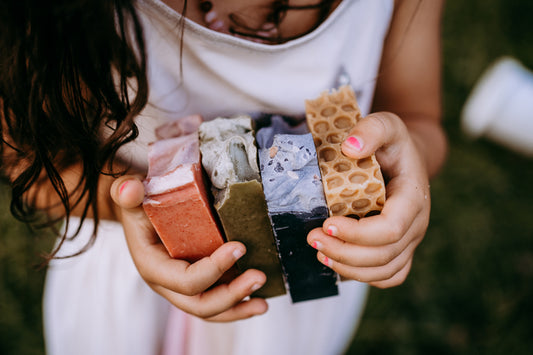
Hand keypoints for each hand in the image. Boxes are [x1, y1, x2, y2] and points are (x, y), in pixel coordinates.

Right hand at [110, 175, 267, 320]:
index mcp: (152, 266)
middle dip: (231, 295)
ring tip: (262, 303)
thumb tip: (131, 189)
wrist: (139, 213)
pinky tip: (257, 300)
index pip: (185, 280)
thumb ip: (127, 192)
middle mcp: (167, 283)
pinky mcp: (197, 283)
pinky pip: (216, 301)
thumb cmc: (138, 204)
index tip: (239, 247)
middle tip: (259, 277)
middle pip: (200, 304)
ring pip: (210, 310)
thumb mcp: (129, 195)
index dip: (213, 270)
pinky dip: (237, 303)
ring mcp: (182, 287)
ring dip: (238, 307)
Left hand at [307, 112, 430, 287]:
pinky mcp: (400, 250)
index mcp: (413, 198)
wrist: (406, 159)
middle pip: (384, 255)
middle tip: (312, 239)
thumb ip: (372, 129)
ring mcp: (410, 241)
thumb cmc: (393, 143)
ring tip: (319, 253)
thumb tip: (351, 147)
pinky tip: (337, 263)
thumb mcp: (387, 124)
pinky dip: (362, 276)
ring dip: (348, 267)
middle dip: (345, 252)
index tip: (326, 224)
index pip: (390, 229)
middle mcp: (416, 225)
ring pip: (384, 271)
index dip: (358, 234)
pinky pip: (388, 276)